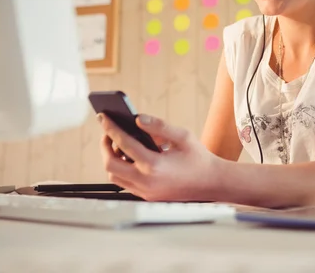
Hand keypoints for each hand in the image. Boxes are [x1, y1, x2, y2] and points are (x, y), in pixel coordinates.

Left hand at [97, 113, 220, 201]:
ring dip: (112, 159)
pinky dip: (122, 169)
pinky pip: (125, 183)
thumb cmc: (198, 158)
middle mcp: (146, 181)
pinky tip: (129, 157)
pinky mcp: (147, 196)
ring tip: (117, 144)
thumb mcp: (183, 136)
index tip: (103, 117)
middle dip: (105, 146)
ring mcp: (146, 192)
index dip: (111, 128)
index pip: (124, 144)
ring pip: (114, 177)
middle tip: (108, 132)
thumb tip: (137, 119)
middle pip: (111, 164)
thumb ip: (159, 126)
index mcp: (154, 165)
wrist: (211, 182)